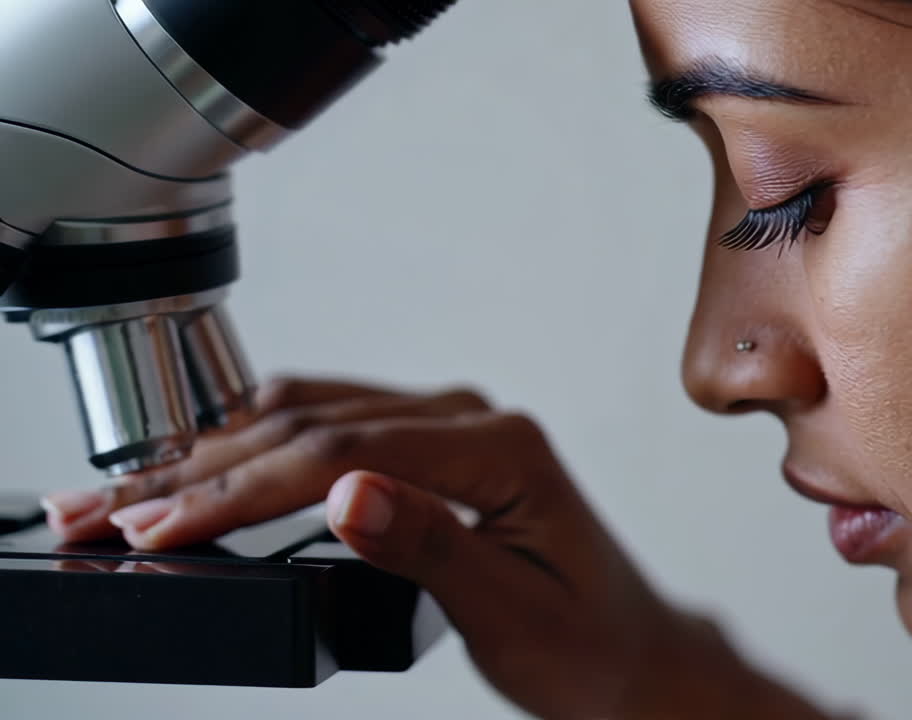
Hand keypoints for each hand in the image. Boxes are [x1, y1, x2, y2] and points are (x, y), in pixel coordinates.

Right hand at [43, 377, 841, 718]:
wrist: (626, 655)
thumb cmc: (586, 644)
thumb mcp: (508, 612)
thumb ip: (427, 545)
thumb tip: (344, 492)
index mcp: (501, 448)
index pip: (343, 450)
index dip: (243, 487)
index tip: (168, 522)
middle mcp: (476, 420)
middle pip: (317, 424)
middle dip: (208, 469)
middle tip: (116, 510)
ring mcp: (454, 428)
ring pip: (314, 416)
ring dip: (221, 453)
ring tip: (139, 490)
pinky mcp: (434, 449)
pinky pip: (334, 425)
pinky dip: (262, 448)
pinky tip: (212, 463)